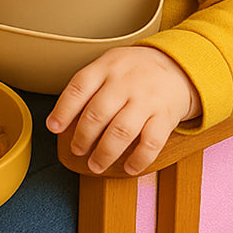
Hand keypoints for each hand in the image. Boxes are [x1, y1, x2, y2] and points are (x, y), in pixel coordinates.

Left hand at [46, 46, 200, 174]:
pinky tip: (129, 168)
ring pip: (121, 131)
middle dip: (82, 138)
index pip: (79, 87)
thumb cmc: (135, 71)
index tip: (53, 128)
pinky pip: (151, 143)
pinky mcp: (166, 116)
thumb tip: (59, 118)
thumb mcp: (111, 65)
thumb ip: (88, 86)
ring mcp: (147, 99)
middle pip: (97, 113)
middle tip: (77, 150)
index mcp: (108, 67)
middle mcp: (126, 82)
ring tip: (95, 165)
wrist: (179, 65)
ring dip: (104, 153)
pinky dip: (138, 159)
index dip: (63, 110)